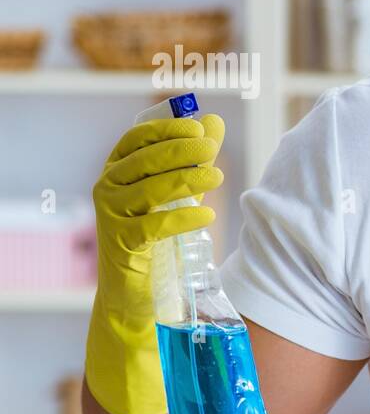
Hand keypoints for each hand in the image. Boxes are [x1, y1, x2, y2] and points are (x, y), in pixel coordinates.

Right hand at [86, 114, 224, 413]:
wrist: (139, 292)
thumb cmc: (159, 235)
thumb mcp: (178, 192)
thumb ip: (195, 157)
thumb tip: (215, 121)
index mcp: (119, 168)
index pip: (138, 137)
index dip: (168, 128)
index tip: (199, 127)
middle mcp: (108, 186)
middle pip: (147, 160)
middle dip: (183, 151)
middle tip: (214, 150)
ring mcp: (111, 215)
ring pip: (152, 189)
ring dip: (188, 180)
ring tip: (217, 177)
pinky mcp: (121, 243)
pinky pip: (155, 225)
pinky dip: (183, 217)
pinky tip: (206, 215)